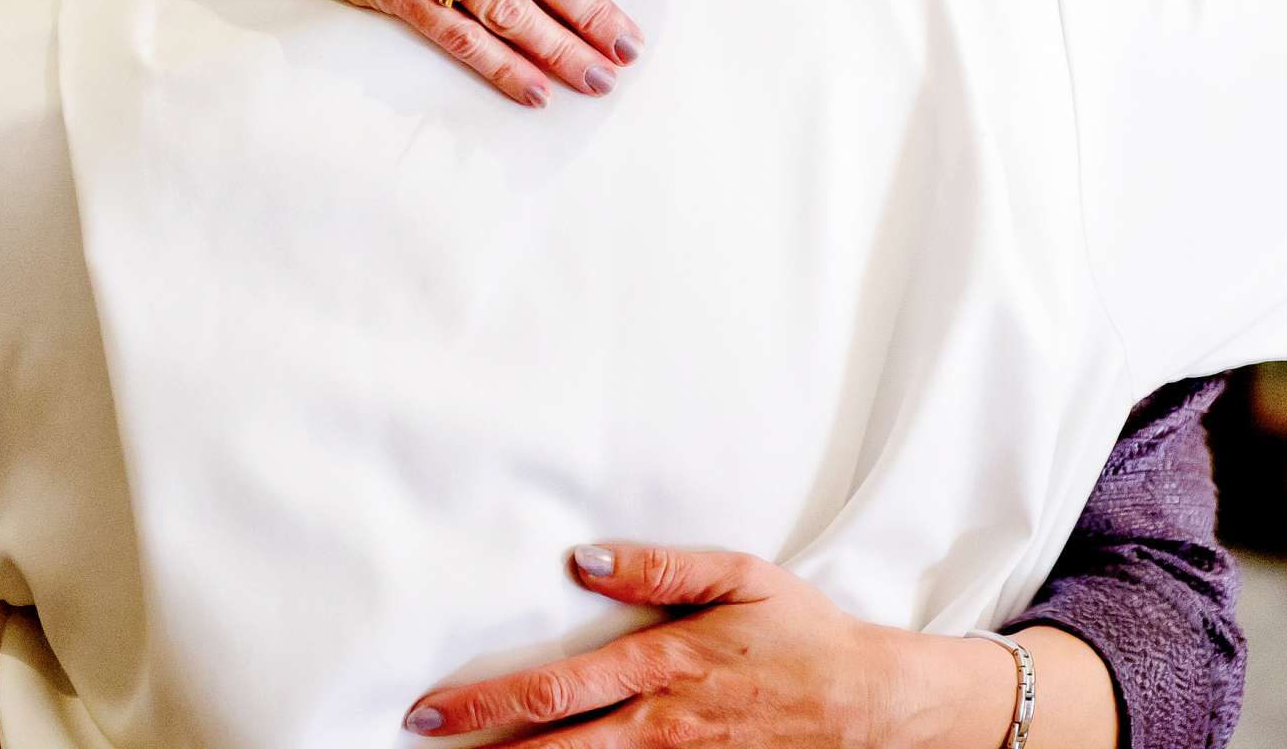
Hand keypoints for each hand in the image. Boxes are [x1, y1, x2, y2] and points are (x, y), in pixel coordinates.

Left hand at [401, 543, 1020, 748]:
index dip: (483, 705)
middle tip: (419, 741)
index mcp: (660, 665)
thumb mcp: (737, 577)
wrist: (866, 703)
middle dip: (481, 748)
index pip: (553, 691)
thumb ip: (657, 567)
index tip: (428, 712)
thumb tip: (581, 558)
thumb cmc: (799, 633)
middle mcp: (660, 725)